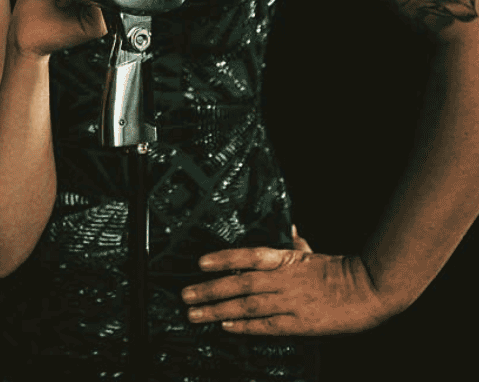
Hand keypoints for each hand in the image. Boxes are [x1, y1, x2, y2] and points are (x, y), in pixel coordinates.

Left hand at [182, 243, 395, 335]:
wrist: (370, 290)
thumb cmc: (341, 271)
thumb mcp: (314, 254)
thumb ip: (297, 245)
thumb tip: (291, 230)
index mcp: (286, 259)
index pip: (247, 255)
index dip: (222, 258)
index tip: (200, 263)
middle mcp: (284, 279)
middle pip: (240, 283)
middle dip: (209, 289)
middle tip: (186, 295)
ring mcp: (291, 301)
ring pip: (247, 305)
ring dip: (218, 310)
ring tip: (196, 314)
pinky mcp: (301, 323)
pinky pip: (267, 325)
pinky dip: (245, 326)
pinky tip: (226, 326)